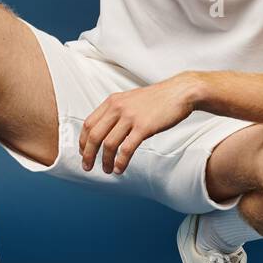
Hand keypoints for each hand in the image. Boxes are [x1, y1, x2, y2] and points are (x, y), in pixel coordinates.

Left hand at [79, 73, 198, 174]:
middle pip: (94, 135)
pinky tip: (119, 168)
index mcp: (112, 101)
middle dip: (88, 154)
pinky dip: (120, 162)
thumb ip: (117, 111)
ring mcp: (130, 117)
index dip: (83, 140)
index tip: (83, 152)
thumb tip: (106, 129)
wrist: (179, 93)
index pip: (88, 123)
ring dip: (105, 161)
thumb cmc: (157, 99)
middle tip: (87, 166)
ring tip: (107, 170)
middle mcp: (118, 108)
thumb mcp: (130, 99)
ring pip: (108, 144)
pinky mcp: (144, 127)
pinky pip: (126, 149)